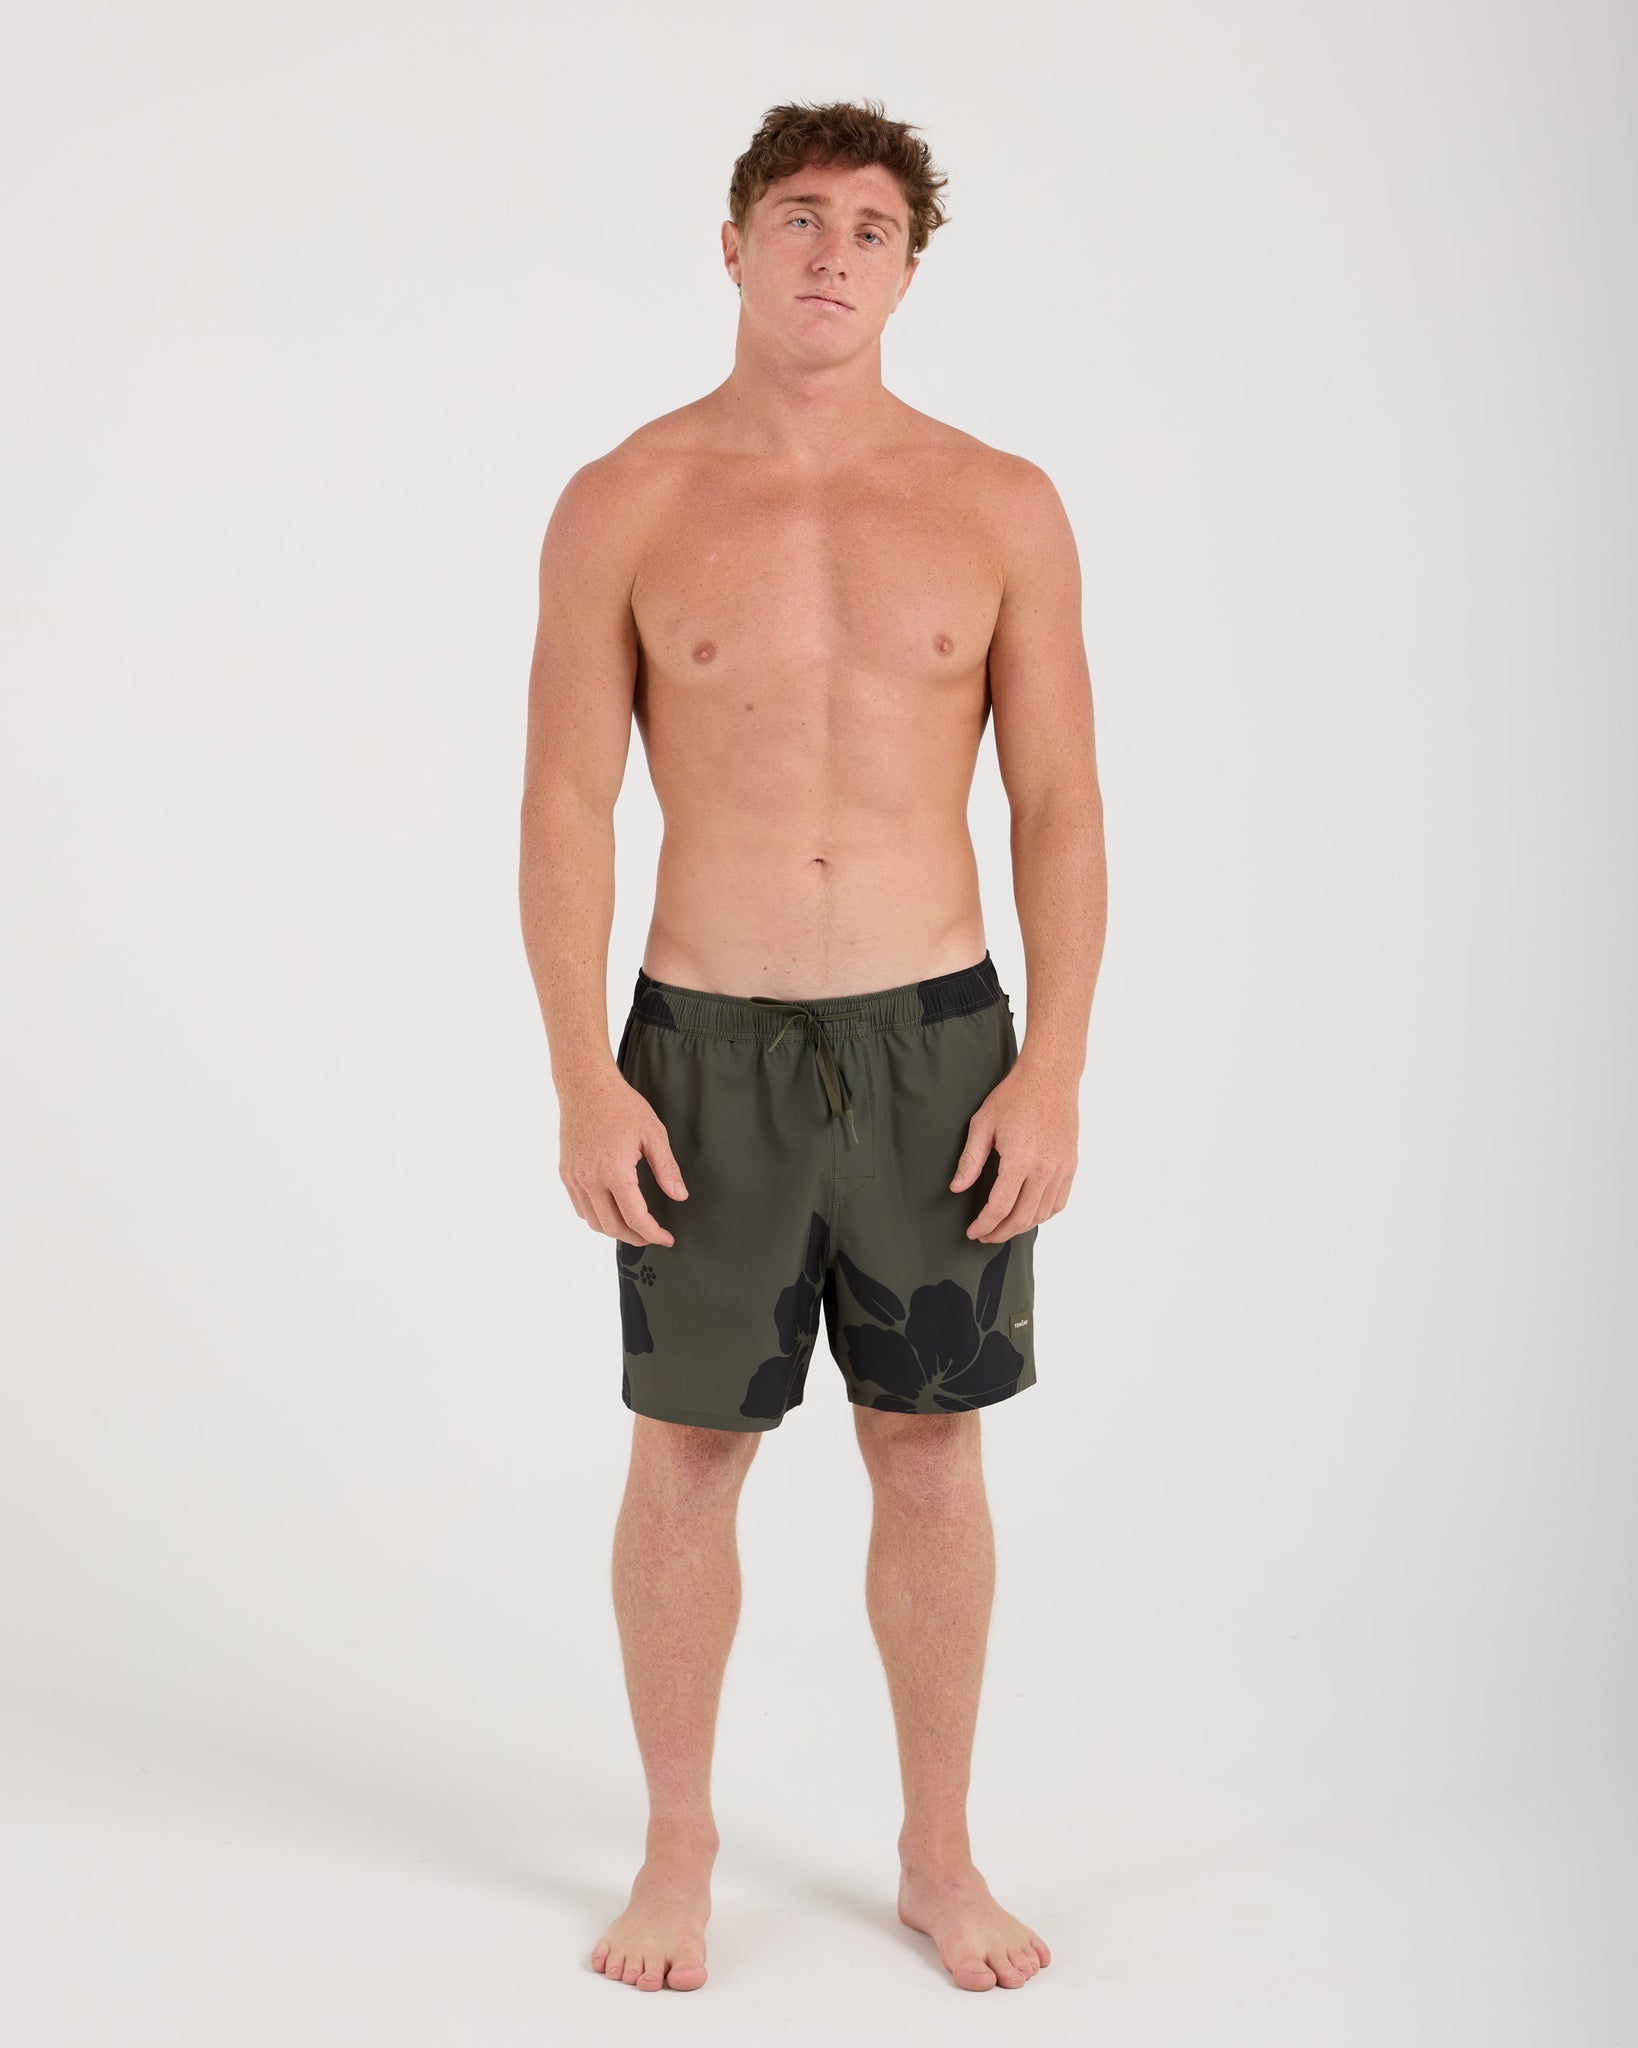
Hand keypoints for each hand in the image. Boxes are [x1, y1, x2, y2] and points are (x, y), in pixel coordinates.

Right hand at [558, 1067, 687, 1247]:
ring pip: (593, 1222)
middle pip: (613, 1227)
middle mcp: (590, 1180)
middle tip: (653, 1236)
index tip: (666, 1238)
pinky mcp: (566, 1173)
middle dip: (636, 1238)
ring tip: (634, 1227)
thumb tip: (679, 1196)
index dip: (653, 1234)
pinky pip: (580, 1208)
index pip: (635, 1218)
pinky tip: (611, 1211)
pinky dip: (597, 1217)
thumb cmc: (621, 1105)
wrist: (586, 1087)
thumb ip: (667, 1169)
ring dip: (615, 1231)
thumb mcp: (653, 1134)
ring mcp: (575, 1178)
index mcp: (615, 1172)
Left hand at [950, 1060, 1078, 1242]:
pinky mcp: (1071, 1166)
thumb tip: (957, 1188)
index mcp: (1019, 1160)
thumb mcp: (982, 1124)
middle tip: (985, 1236)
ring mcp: (1061, 1169)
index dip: (984, 1225)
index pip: (1000, 1207)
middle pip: (1022, 1218)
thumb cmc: (1014, 1097)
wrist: (1050, 1078)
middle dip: (1000, 1233)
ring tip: (1003, 1227)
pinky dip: (1043, 1215)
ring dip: (1021, 1227)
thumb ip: (970, 1160)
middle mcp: (1044, 1169)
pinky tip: (1028, 1214)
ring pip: (1042, 1214)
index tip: (973, 1232)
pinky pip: (1059, 1202)